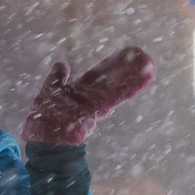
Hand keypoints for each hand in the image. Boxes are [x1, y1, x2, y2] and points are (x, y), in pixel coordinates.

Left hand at [22, 45, 156, 144]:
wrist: (47, 137)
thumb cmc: (45, 117)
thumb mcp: (49, 91)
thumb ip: (57, 78)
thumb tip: (63, 63)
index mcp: (80, 93)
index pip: (98, 77)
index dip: (110, 68)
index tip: (123, 56)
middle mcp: (91, 99)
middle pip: (112, 82)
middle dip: (127, 72)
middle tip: (145, 61)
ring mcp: (95, 106)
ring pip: (116, 90)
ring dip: (132, 80)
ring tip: (149, 70)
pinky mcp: (97, 112)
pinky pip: (113, 100)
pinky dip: (126, 91)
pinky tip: (140, 83)